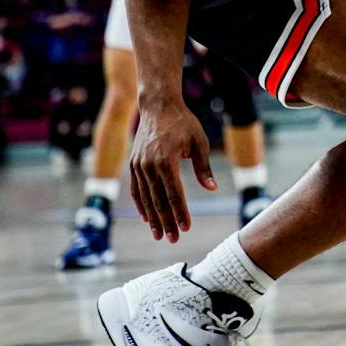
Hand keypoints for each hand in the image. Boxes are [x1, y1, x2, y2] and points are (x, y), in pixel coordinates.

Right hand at [129, 99, 216, 242]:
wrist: (158, 106)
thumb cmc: (183, 123)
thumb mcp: (199, 142)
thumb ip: (203, 167)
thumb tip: (212, 189)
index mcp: (166, 161)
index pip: (174, 194)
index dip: (180, 213)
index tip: (186, 228)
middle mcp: (149, 166)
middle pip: (158, 201)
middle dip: (166, 222)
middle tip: (173, 240)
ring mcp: (138, 166)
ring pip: (146, 198)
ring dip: (153, 218)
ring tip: (159, 234)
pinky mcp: (133, 164)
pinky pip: (136, 190)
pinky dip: (141, 205)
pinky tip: (147, 217)